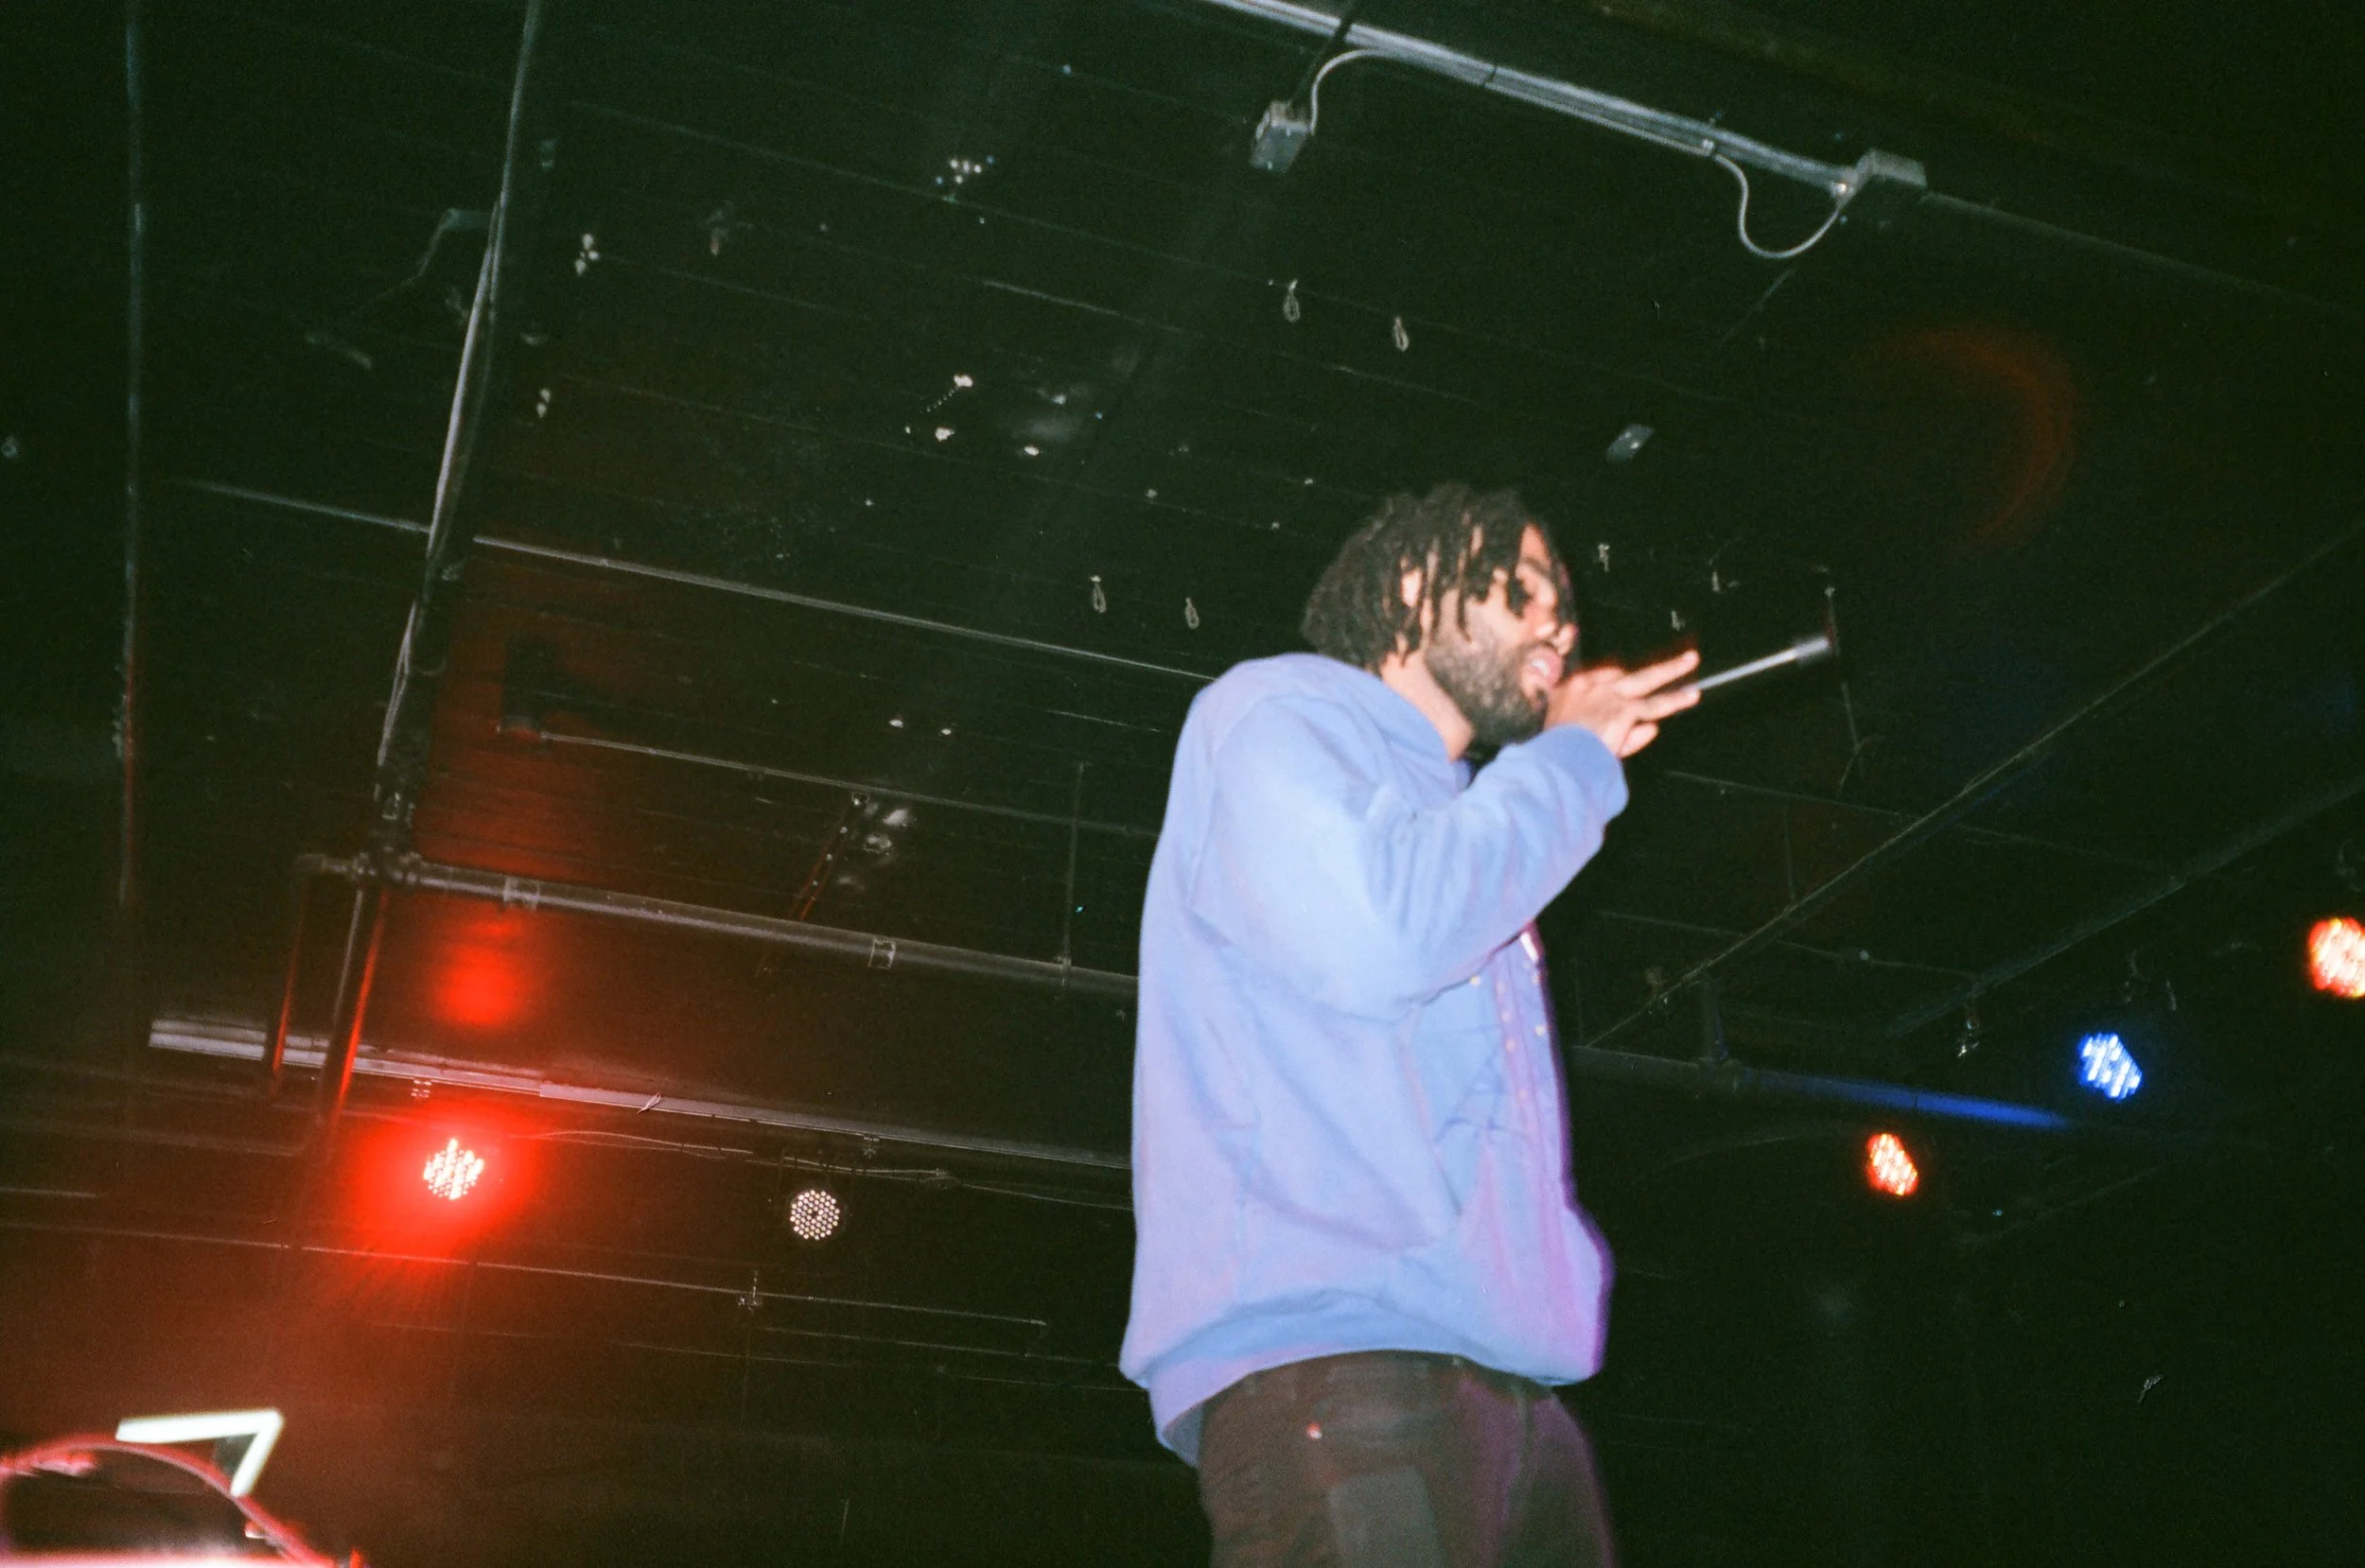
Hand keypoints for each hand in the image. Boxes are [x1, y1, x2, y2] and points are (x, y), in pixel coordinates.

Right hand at [1546, 648, 1699, 757]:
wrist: (1555, 761)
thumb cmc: (1559, 754)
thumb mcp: (1581, 741)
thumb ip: (1620, 735)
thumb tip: (1651, 729)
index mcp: (1570, 691)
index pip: (1602, 676)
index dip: (1621, 680)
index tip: (1633, 682)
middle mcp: (1589, 687)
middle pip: (1625, 670)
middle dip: (1652, 665)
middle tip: (1677, 658)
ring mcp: (1608, 696)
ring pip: (1645, 680)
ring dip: (1670, 670)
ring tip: (1690, 661)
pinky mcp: (1622, 708)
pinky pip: (1654, 705)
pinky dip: (1674, 701)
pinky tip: (1691, 697)